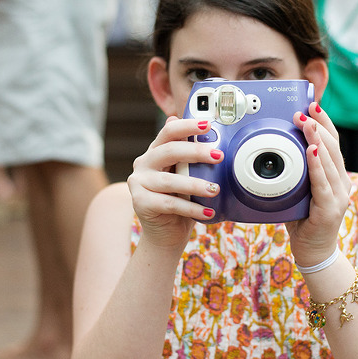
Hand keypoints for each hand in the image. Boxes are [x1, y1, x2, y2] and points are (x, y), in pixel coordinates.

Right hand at [127, 117, 223, 250]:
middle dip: (196, 152)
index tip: (208, 125)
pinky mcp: (140, 203)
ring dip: (195, 185)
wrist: (166, 234)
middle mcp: (144, 164)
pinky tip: (208, 212)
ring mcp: (139, 183)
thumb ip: (196, 160)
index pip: (169, 132)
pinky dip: (191, 209)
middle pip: (169, 151)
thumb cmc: (181, 202)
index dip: (187, 126)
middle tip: (218, 156)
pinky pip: (169, 204)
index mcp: (156, 151)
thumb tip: (214, 140)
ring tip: (215, 189)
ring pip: (169, 181)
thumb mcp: (190, 177)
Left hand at [286, 103, 351, 265]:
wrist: (314, 253)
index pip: (333, 142)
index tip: (312, 105)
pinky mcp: (331, 209)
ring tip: (307, 122)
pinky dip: (316, 165)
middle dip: (319, 125)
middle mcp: (342, 182)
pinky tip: (311, 151)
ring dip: (317, 139)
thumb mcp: (299, 191)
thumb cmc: (303, 221)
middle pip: (333, 147)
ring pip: (329, 161)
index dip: (324, 122)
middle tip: (303, 110)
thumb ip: (295, 173)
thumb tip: (274, 149)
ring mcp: (339, 196)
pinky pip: (322, 183)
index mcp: (335, 176)